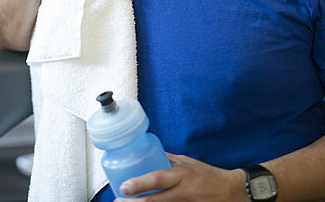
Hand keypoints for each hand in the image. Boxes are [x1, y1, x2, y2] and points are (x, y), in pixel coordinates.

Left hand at [115, 153, 246, 201]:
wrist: (232, 193)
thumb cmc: (209, 176)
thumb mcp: (188, 162)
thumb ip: (169, 160)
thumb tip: (149, 153)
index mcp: (183, 175)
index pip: (158, 179)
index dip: (140, 184)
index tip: (124, 186)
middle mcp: (184, 192)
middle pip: (155, 201)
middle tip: (118, 201)